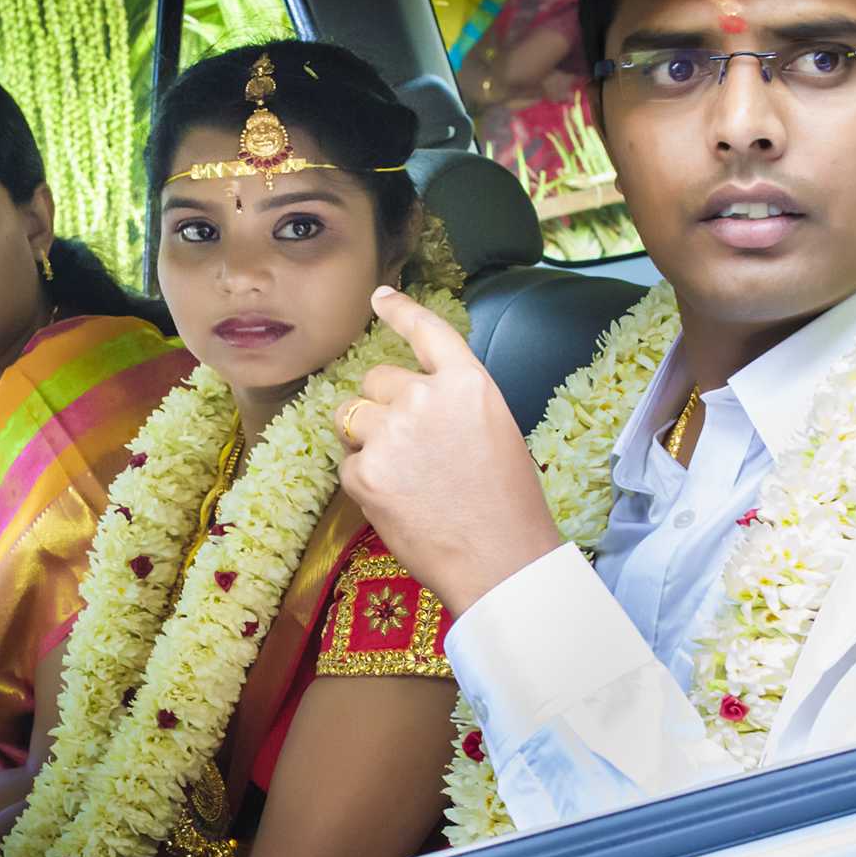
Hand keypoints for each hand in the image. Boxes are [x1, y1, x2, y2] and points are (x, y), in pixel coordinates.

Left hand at [337, 287, 563, 615]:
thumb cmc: (507, 503)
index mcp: (467, 382)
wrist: (501, 560)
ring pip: (352, 417)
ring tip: (403, 475)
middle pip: (376, 380)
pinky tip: (398, 502)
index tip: (379, 297)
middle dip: (383, 406)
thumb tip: (411, 399)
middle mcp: (425, 397)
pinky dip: (364, 481)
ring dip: (367, 438)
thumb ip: (453, 402)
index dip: (398, 310)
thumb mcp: (494, 429)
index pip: (425, 331)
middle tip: (412, 448)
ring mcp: (391, 434)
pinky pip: (348, 463)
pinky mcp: (364, 472)